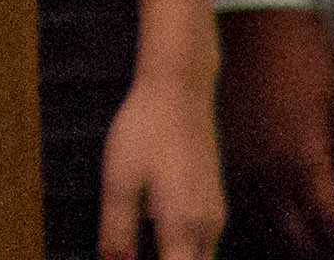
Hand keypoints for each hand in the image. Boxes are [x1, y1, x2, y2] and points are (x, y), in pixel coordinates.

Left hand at [98, 51, 225, 259]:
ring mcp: (216, 214)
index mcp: (184, 228)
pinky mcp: (213, 201)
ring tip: (139, 247)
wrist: (179, 90)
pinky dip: (182, 251)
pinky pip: (202, 242)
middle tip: (129, 256)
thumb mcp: (119, 181)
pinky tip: (155, 238)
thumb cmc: (145, 131)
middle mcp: (208, 228)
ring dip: (175, 259)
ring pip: (200, 258)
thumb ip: (117, 232)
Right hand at [217, 6, 333, 257]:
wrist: (251, 13)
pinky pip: (244, 196)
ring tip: (312, 233)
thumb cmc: (305, 51)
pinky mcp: (224, 147)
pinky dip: (266, 212)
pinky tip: (279, 209)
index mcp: (303, 160)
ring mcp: (240, 161)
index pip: (331, 226)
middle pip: (295, 238)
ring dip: (292, 236)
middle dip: (321, 250)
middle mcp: (268, 171)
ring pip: (264, 223)